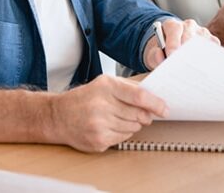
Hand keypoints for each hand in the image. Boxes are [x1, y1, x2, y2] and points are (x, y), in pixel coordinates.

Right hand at [51, 75, 167, 151]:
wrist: (58, 116)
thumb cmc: (84, 98)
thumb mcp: (105, 83)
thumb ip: (129, 87)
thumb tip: (154, 95)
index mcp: (106, 86)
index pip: (139, 96)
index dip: (156, 104)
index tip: (164, 109)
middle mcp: (102, 105)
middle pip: (138, 114)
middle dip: (144, 115)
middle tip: (141, 113)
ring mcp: (99, 125)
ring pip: (133, 128)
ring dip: (132, 124)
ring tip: (117, 117)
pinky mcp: (98, 140)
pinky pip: (123, 138)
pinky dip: (122, 133)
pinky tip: (110, 126)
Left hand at [143, 18, 218, 69]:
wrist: (173, 47)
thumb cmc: (163, 50)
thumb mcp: (154, 52)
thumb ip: (154, 55)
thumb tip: (161, 58)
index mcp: (172, 24)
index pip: (174, 29)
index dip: (173, 42)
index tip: (171, 55)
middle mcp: (188, 25)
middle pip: (190, 35)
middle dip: (186, 51)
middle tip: (183, 66)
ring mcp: (201, 31)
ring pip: (202, 42)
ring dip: (199, 56)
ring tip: (193, 71)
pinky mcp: (211, 40)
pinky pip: (213, 48)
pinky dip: (209, 58)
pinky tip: (203, 68)